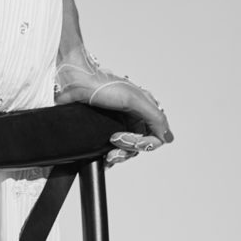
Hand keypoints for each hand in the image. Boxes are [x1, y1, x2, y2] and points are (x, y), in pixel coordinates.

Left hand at [54, 51, 172, 165]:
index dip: (145, 143)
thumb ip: (155, 118)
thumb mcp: (133, 99)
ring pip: (127, 150)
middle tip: (113, 141)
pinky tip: (103, 158)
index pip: (156, 136)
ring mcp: (118, 125)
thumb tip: (167, 138)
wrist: (72, 83)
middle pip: (141, 145)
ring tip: (108, 154)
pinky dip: (109, 156)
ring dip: (120, 155)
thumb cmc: (101, 85)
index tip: (127, 139)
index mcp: (144, 109)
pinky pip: (112, 150)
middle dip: (129, 149)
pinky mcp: (102, 131)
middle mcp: (133, 117)